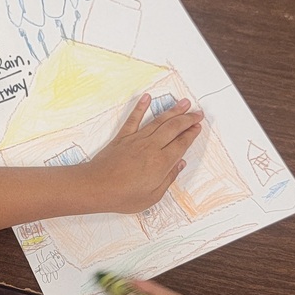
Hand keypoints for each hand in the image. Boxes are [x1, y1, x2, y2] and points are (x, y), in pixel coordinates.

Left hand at [83, 95, 202, 213]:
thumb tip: (179, 165)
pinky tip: (147, 98)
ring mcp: (136, 140)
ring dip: (172, 111)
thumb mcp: (152, 196)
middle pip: (174, 128)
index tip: (198, 127)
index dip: (191, 134)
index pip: (181, 143)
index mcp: (161, 162)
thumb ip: (168, 179)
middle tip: (197, 113)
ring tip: (183, 103)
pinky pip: (134, 119)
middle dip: (188, 119)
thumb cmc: (122, 196)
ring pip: (158, 121)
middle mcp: (151, 147)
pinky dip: (141, 107)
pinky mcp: (123, 137)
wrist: (96, 187)